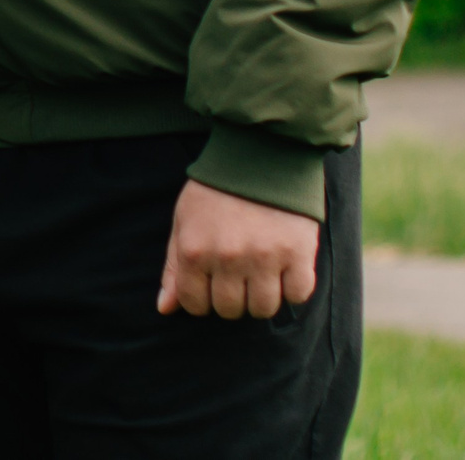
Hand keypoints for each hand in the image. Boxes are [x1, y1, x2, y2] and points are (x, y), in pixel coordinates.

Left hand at [157, 178, 320, 319]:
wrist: (259, 156)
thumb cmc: (216, 191)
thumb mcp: (184, 221)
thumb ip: (174, 266)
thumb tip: (166, 309)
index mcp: (195, 250)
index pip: (195, 304)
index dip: (202, 298)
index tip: (211, 283)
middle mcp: (228, 258)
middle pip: (230, 310)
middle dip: (232, 298)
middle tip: (237, 274)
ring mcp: (265, 257)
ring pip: (264, 309)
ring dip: (262, 297)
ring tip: (261, 271)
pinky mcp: (298, 253)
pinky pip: (297, 295)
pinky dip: (292, 288)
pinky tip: (284, 267)